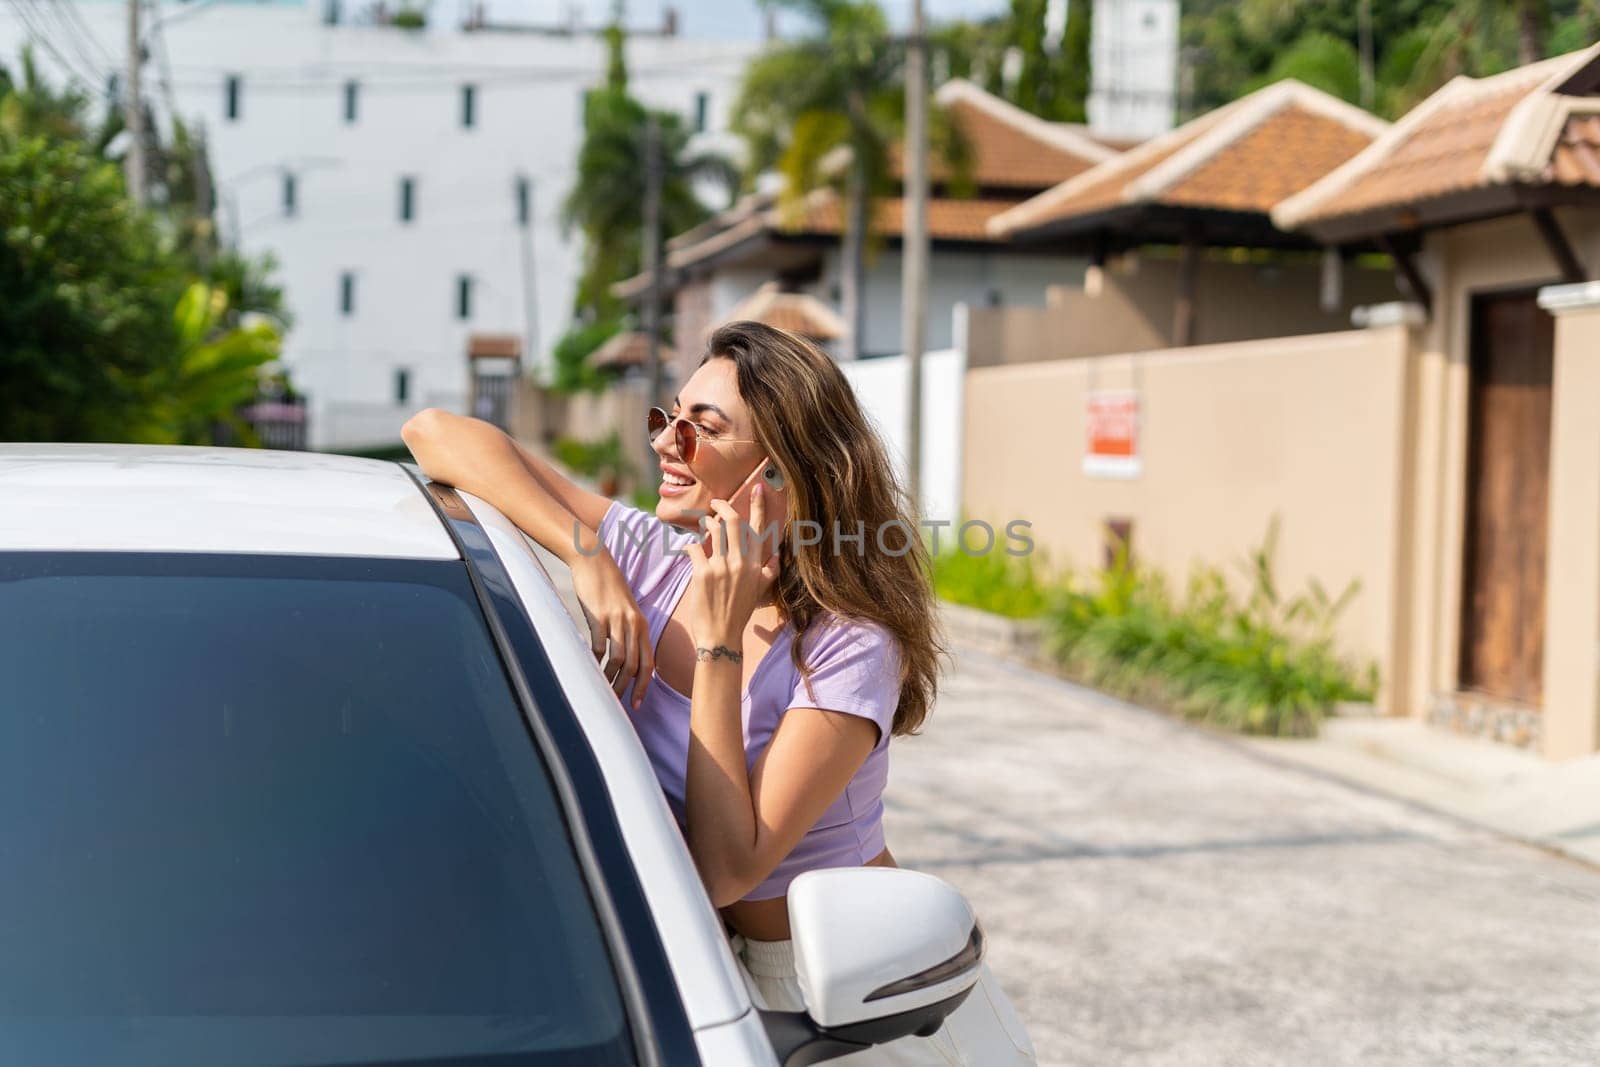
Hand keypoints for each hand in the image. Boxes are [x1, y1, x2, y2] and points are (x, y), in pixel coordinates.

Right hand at [570, 549, 652, 708]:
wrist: (594, 560)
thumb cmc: (608, 587)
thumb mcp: (625, 610)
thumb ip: (628, 632)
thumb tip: (624, 661)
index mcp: (642, 625)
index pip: (649, 663)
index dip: (644, 686)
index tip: (636, 704)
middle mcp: (633, 624)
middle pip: (634, 666)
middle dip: (625, 688)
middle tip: (615, 702)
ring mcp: (616, 620)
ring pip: (618, 659)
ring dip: (610, 678)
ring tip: (601, 689)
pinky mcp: (598, 616)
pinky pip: (599, 646)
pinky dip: (595, 661)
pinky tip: (590, 667)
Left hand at [689, 483, 781, 647]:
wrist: (720, 636)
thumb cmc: (738, 613)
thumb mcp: (760, 591)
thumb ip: (769, 571)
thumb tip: (777, 555)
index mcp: (756, 565)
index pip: (758, 529)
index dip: (758, 506)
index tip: (757, 488)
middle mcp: (741, 562)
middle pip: (732, 521)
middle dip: (721, 507)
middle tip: (714, 504)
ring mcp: (721, 567)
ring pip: (712, 530)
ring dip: (705, 524)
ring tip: (703, 528)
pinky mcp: (702, 573)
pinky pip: (693, 548)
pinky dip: (689, 546)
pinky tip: (689, 551)